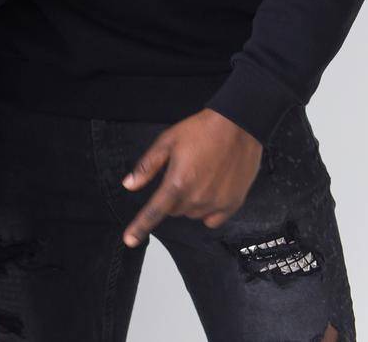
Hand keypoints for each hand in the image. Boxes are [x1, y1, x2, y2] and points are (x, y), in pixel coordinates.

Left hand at [121, 109, 263, 246]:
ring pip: (192, 214)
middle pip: (174, 210)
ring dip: (190, 202)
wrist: (238, 126)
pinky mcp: (233, 205)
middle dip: (172, 196)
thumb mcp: (166, 142)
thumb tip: (129, 185)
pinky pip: (212, 219)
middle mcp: (197, 198)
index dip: (139, 227)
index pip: (154, 212)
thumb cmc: (200, 131)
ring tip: (200, 175)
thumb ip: (146, 167)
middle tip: (182, 172)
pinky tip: (212, 190)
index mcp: (177, 183)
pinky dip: (208, 209)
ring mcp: (217, 204)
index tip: (129, 240)